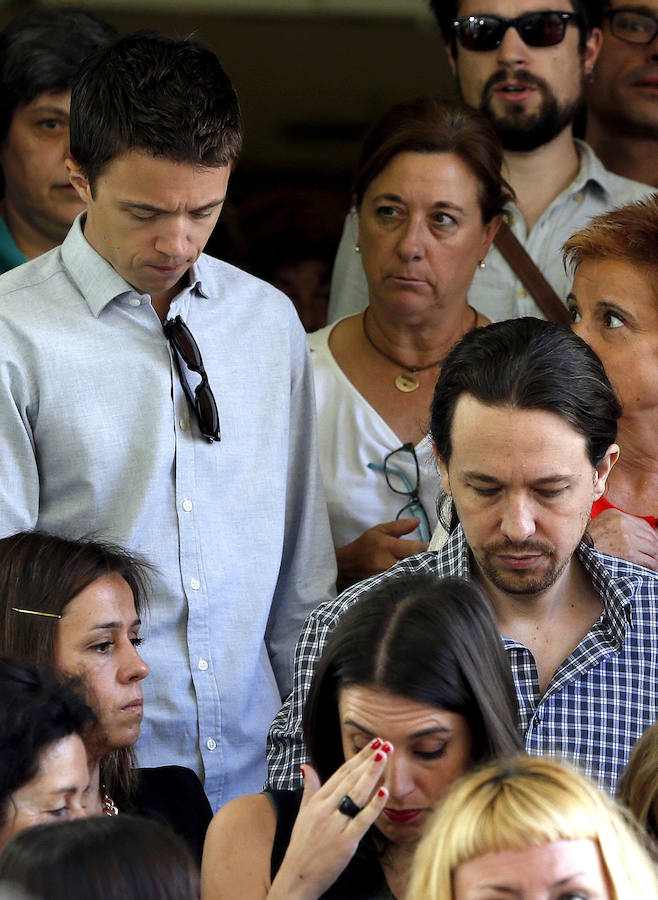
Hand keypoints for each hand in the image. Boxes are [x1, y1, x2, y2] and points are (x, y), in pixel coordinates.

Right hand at [268, 738, 391, 899]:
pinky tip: (384, 792)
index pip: (342, 773)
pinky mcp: (345, 842)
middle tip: (385, 743)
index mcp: (317, 801)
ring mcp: (335, 825)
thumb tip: (306, 766)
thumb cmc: (302, 845)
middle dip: (369, 760)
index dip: (358, 757)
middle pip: (351, 779)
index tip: (373, 744)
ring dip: (372, 774)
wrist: (297, 877)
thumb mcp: (303, 813)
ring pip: (357, 794)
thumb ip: (309, 789)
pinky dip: (373, 806)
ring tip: (385, 757)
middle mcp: (325, 809)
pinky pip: (362, 820)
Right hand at [336, 519, 428, 589]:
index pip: (414, 549)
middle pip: (415, 564)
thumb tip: (417, 521)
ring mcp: (387, 578)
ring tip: (422, 567)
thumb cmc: (365, 546)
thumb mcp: (380, 530)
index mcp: (388, 546)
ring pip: (410, 575)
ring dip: (418, 571)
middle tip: (428, 558)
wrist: (347, 566)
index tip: (427, 547)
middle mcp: (388, 563)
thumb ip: (400, 526)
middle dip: (424, 561)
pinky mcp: (386, 587)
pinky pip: (403, 584)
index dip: (424, 548)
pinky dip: (409, 580)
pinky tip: (412, 577)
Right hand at [587, 508, 657, 570]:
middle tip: (653, 555)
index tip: (652, 543)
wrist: (576, 555)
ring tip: (653, 562)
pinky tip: (651, 568)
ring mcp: (626, 538)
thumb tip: (638, 533)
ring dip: (653, 557)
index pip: (643, 524)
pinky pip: (649, 560)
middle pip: (649, 536)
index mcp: (615, 515)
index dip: (650, 535)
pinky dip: (652, 566)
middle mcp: (622, 523)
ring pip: (652, 548)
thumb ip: (617, 525)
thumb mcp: (599, 524)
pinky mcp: (629, 553)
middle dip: (653, 547)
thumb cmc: (586, 543)